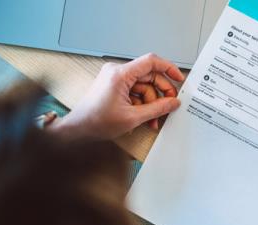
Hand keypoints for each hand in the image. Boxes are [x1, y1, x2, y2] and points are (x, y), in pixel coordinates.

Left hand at [52, 53, 184, 140]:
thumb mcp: (133, 117)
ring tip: (153, 120)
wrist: (78, 129)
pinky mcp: (115, 87)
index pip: (151, 62)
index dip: (168, 68)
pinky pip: (136, 92)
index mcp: (120, 74)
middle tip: (169, 106)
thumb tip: (173, 102)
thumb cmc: (96, 122)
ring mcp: (115, 79)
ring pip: (144, 87)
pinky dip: (143, 104)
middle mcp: (117, 72)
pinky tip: (144, 118)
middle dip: (160, 94)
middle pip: (149, 77)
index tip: (179, 78)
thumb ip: (157, 109)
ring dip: (151, 104)